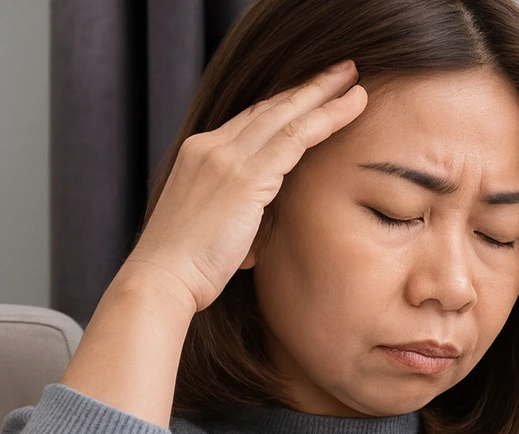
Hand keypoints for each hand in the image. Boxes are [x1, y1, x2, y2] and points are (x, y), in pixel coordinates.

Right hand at [122, 59, 368, 311]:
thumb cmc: (185, 269)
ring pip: (286, 115)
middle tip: (342, 70)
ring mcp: (226, 158)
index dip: (283, 106)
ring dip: (324, 94)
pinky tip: (353, 107)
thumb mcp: (210, 227)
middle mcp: (210, 147)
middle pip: (268, 107)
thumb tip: (260, 227)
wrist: (163, 279)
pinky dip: (327, 119)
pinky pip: (295, 138)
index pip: (249, 120)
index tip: (310, 96)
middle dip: (308, 87)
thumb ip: (237, 213)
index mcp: (199, 155)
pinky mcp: (244, 177)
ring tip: (355, 80)